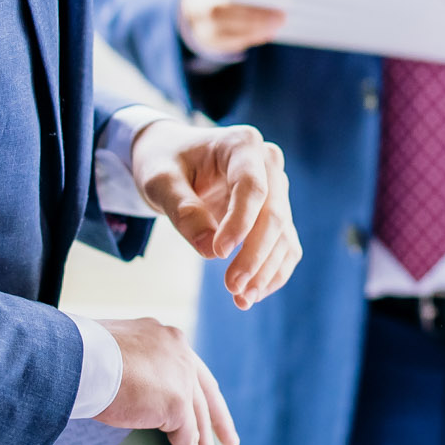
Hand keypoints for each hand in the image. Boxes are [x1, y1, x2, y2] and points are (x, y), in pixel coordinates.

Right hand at [94, 317, 236, 444]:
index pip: (193, 369)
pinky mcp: (176, 404)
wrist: (74, 357)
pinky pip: (187, 440)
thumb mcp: (116, 354)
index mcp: (166, 337)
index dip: (205, 392)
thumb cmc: (80, 355)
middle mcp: (180, 353)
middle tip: (229, 444)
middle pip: (205, 396)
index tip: (213, 409)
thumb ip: (135, 368)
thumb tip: (136, 395)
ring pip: (199, 424)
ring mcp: (180, 378)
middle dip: (218, 424)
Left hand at [130, 119, 302, 307]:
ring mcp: (276, 189)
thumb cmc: (164, 162)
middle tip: (232, 286)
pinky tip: (251, 295)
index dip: (240, 223)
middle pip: (273, 214)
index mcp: (242, 144)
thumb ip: (182, 210)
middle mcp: (268, 164)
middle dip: (255, 255)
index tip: (218, 253)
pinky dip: (272, 273)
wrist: (172, 158)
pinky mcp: (275, 214)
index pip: (252, 187)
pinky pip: (285, 246)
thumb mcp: (159, 180)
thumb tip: (210, 251)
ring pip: (283, 235)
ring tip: (241, 299)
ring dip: (266, 270)